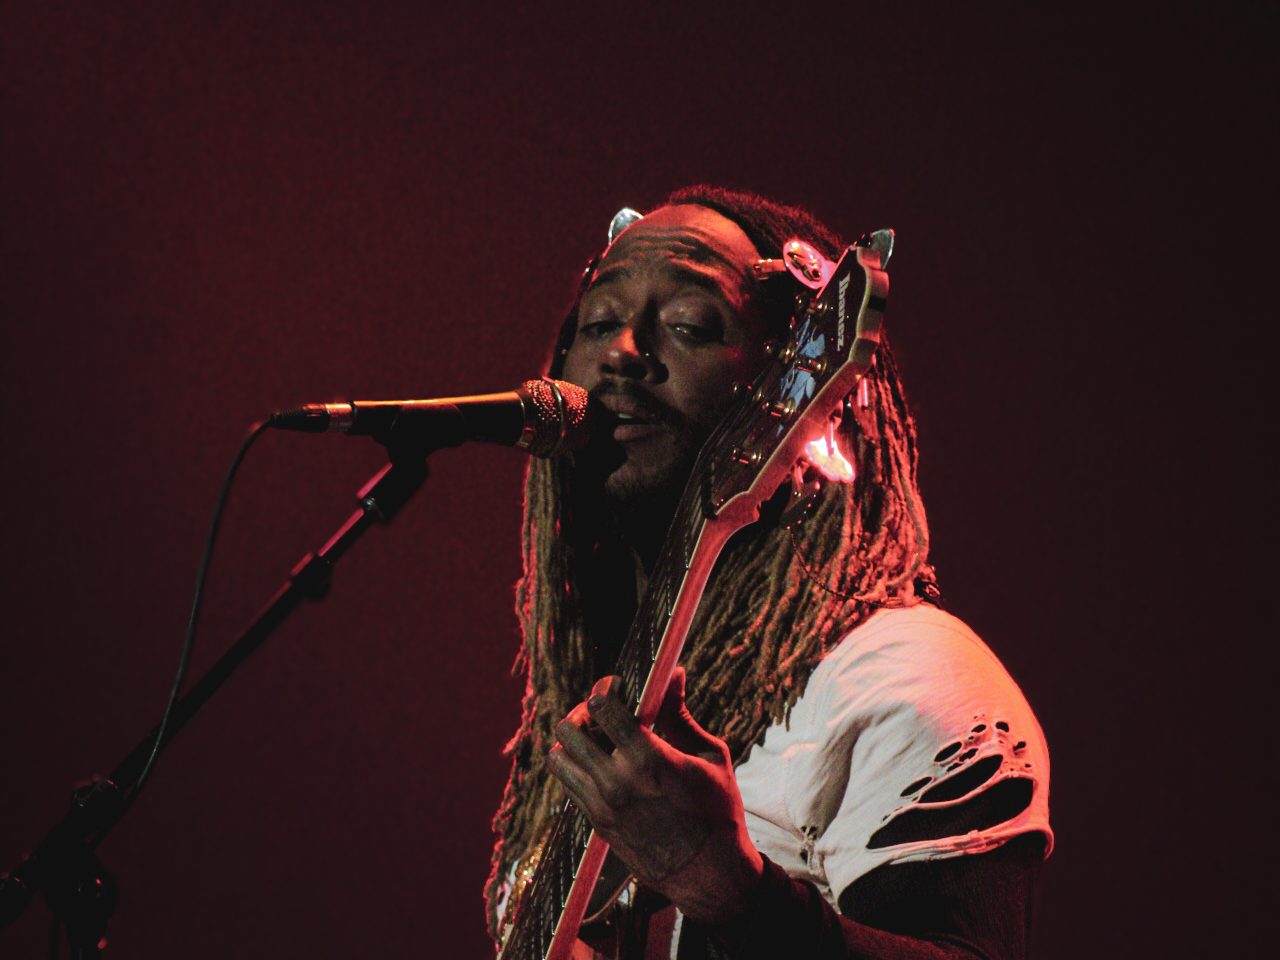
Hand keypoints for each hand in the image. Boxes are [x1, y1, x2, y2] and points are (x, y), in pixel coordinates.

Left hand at [546, 668, 763, 924]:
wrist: (709, 874)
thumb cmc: (717, 811)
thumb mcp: (710, 755)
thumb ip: (680, 714)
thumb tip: (674, 674)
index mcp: (649, 759)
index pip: (602, 707)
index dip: (606, 688)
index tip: (617, 685)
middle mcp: (618, 782)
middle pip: (569, 729)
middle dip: (584, 712)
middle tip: (602, 713)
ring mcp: (602, 806)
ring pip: (560, 758)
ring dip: (574, 741)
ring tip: (597, 739)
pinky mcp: (597, 824)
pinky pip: (568, 784)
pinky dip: (577, 767)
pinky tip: (602, 765)